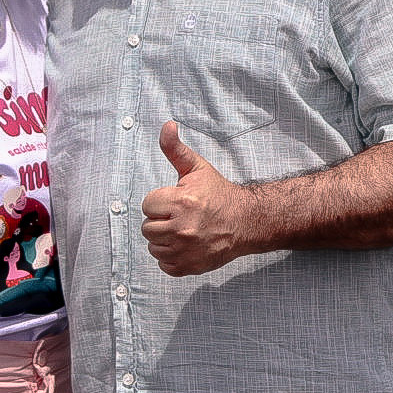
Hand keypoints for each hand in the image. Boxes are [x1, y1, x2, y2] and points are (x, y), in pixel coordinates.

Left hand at [140, 121, 254, 275]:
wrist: (246, 221)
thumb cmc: (218, 193)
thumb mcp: (197, 168)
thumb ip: (175, 149)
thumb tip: (167, 125)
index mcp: (181, 202)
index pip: (147, 205)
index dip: (160, 202)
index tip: (175, 201)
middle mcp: (183, 228)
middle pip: (147, 228)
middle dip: (161, 221)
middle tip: (179, 216)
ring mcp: (186, 250)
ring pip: (153, 247)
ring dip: (164, 240)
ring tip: (182, 230)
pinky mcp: (190, 267)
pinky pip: (164, 264)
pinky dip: (171, 257)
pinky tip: (185, 246)